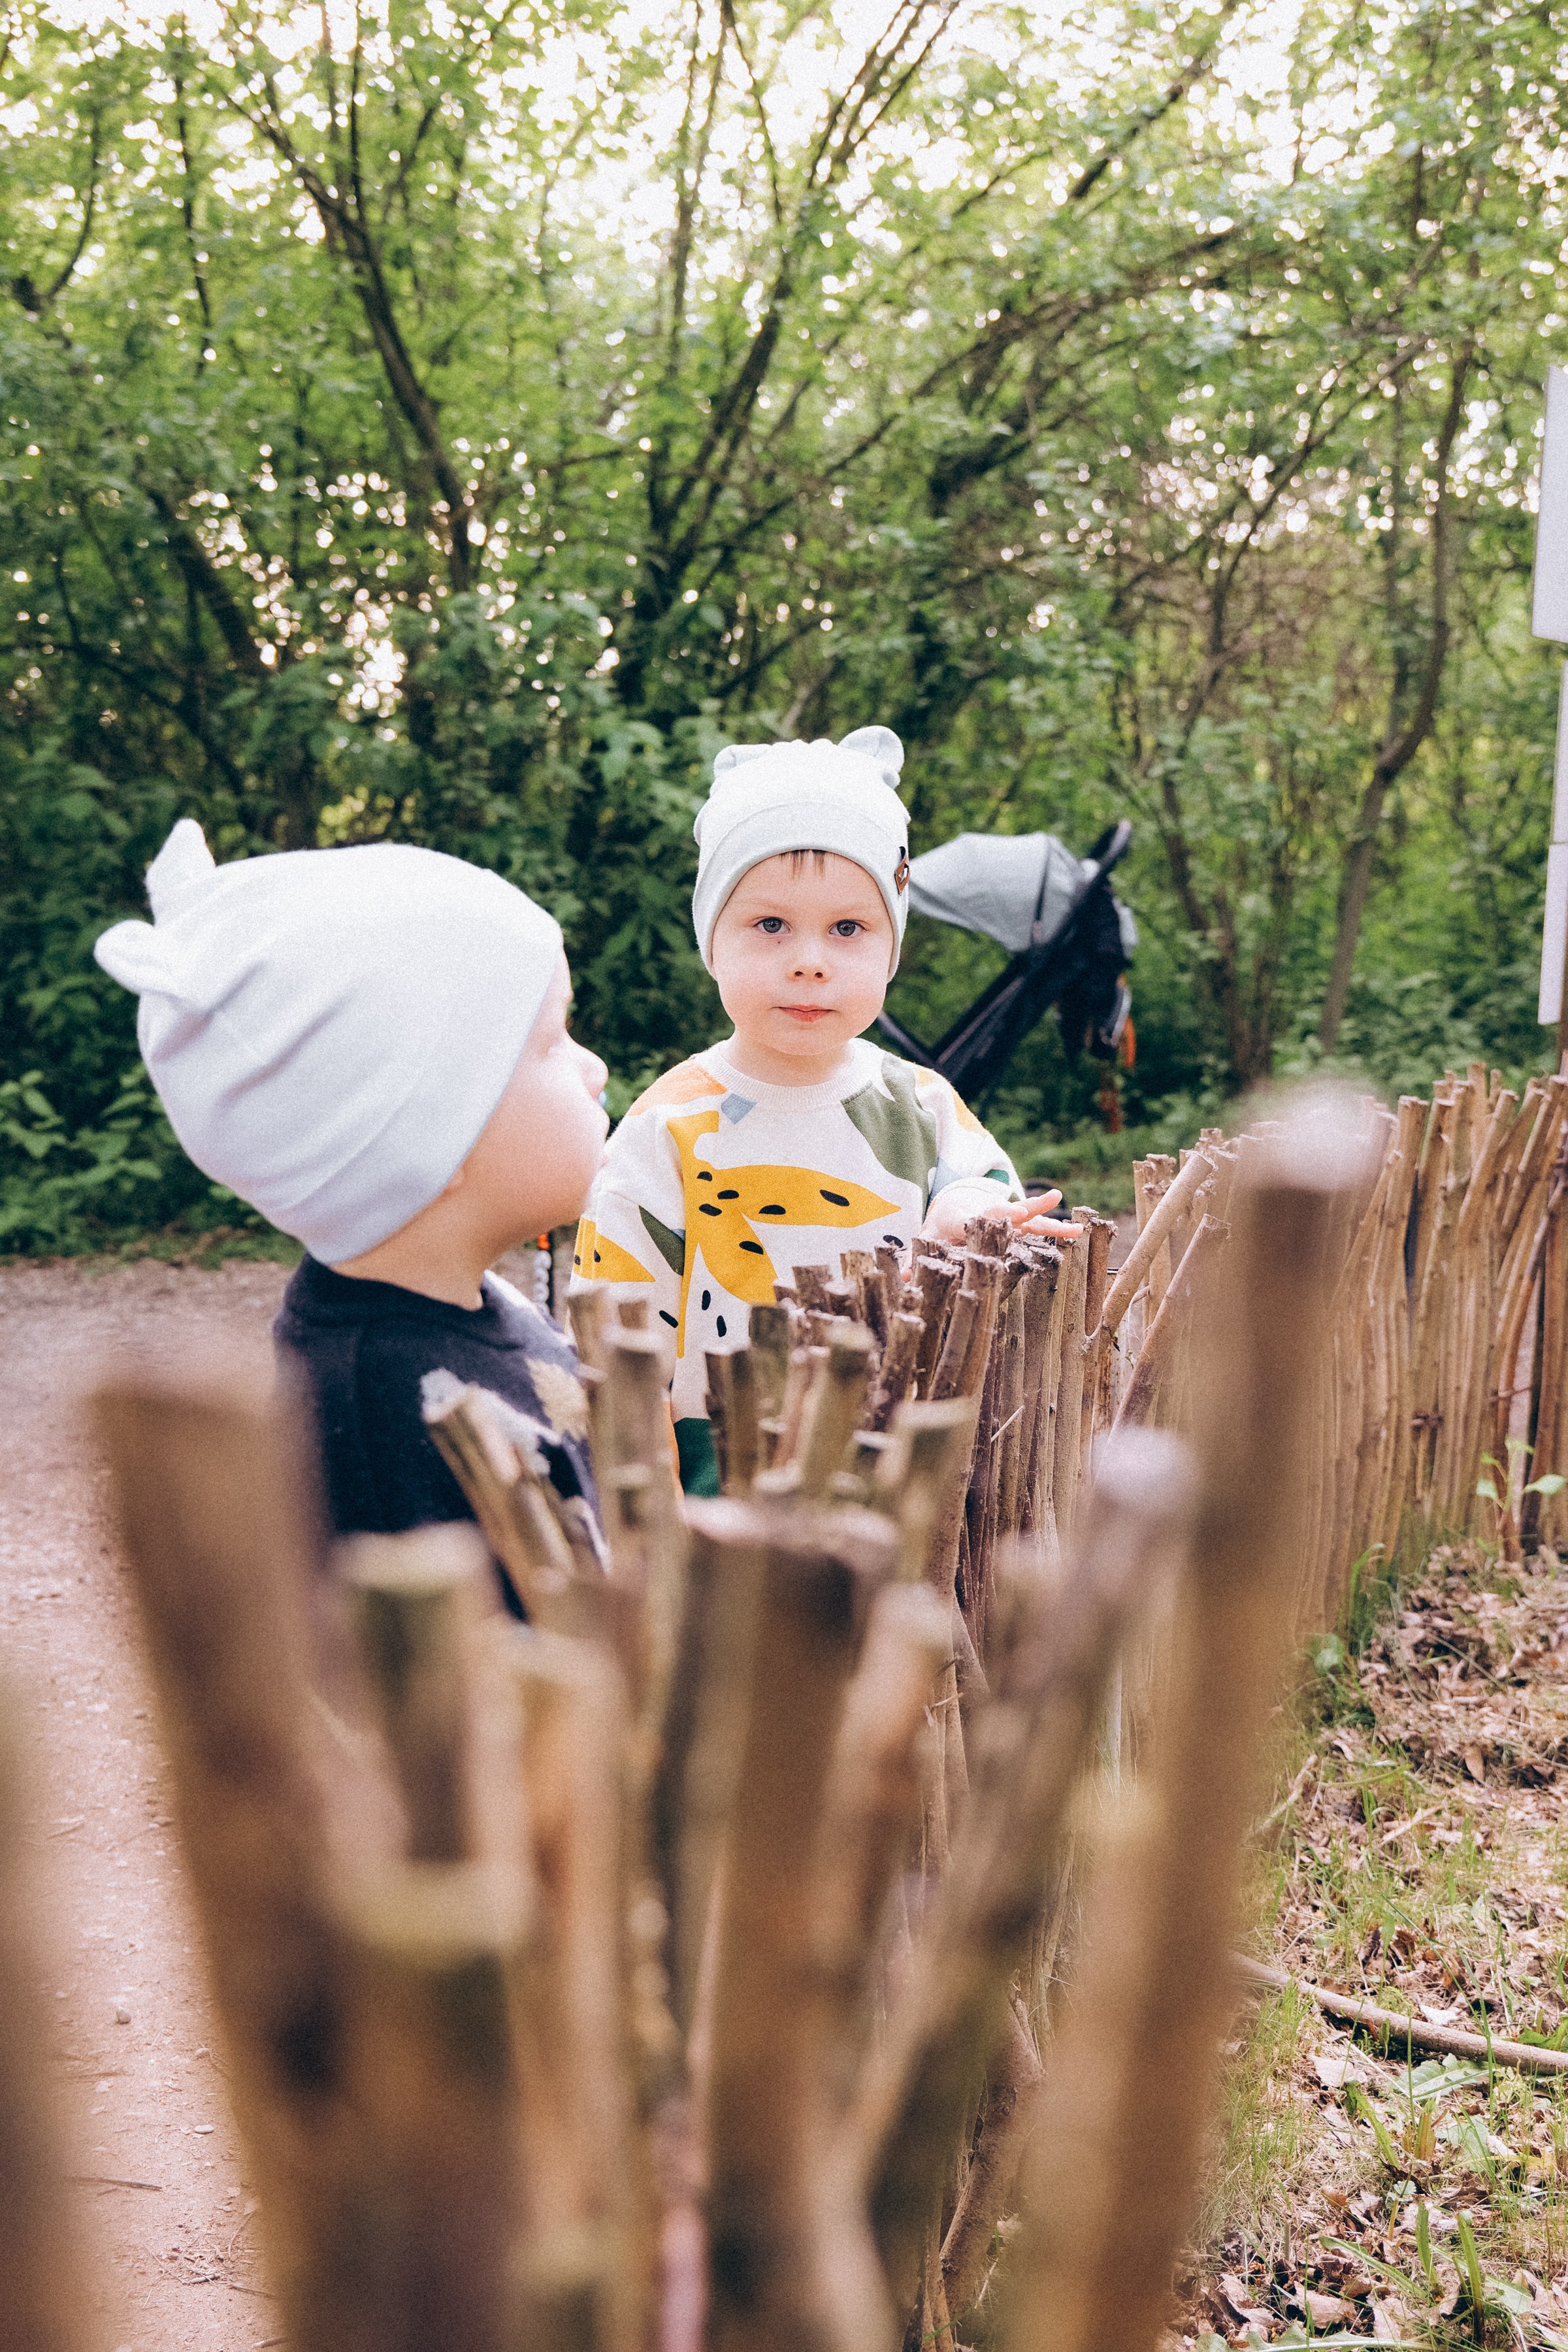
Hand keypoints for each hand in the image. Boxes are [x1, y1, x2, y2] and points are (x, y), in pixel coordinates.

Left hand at [918, 1185, 1082, 1246]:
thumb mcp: (928, 1238)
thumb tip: (901, 1280)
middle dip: (1019, 1212)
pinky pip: (1040, 1227)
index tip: (1007, 1213)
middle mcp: (991, 1214)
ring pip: (1031, 1219)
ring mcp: (1008, 1217)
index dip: (991, 1216)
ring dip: (1051, 1222)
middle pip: (1007, 1212)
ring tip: (1076, 1228)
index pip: (979, 1216)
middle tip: (1032, 1208)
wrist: (959, 1202)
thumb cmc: (943, 1225)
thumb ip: (914, 1260)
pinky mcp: (1020, 1223)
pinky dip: (1059, 1229)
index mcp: (968, 1217)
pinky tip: (1080, 1232)